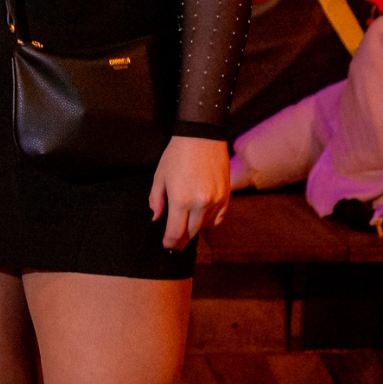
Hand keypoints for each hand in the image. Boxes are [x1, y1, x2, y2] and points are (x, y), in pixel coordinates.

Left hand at [149, 135, 229, 250]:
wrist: (202, 137)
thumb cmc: (177, 155)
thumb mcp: (160, 176)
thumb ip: (157, 200)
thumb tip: (156, 218)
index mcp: (181, 200)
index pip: (175, 233)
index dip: (170, 243)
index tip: (167, 246)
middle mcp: (200, 204)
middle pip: (191, 233)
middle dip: (181, 240)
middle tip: (175, 243)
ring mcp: (216, 201)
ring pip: (205, 227)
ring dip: (195, 231)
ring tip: (186, 232)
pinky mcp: (226, 197)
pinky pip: (219, 219)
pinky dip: (210, 223)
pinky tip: (202, 223)